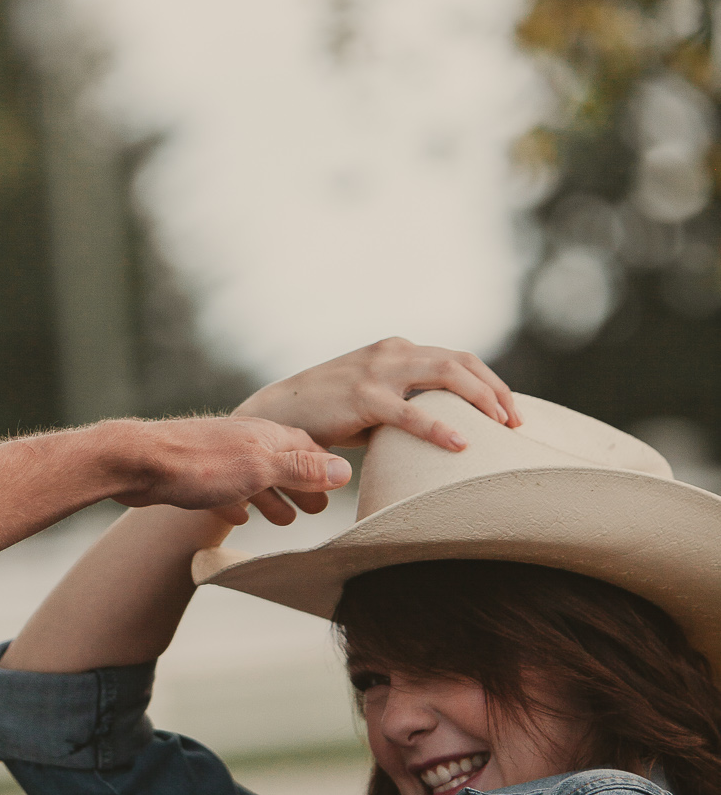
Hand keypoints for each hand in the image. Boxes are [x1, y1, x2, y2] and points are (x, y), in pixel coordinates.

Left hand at [111, 415, 351, 528]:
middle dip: (300, 485)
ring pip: (254, 477)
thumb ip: (300, 470)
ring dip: (271, 497)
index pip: (306, 446)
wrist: (137, 462)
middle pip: (281, 462)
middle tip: (317, 510)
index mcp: (264, 435)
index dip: (324, 466)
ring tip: (285, 520)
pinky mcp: (194, 474)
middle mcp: (244, 440)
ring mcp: (218, 456)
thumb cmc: (200, 465)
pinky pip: (224, 489)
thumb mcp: (259, 469)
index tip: (340, 485)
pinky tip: (238, 518)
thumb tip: (343, 471)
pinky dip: (237, 502)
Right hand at [236, 337, 517, 453]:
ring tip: (500, 428)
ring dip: (480, 400)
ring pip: (446, 376)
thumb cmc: (328, 412)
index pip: (458, 359)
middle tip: (516, 423)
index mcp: (398, 349)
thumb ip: (407, 402)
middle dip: (495, 391)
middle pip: (462, 362)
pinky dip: (439, 427)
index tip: (510, 414)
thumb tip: (447, 429)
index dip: (490, 384)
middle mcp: (393, 352)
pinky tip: (460, 444)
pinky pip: (410, 411)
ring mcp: (379, 370)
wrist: (277, 411)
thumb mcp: (374, 399)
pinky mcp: (363, 396)